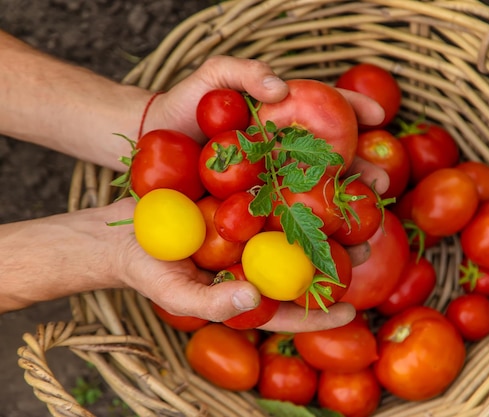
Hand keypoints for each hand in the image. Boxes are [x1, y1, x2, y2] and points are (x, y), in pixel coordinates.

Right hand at [118, 56, 388, 330]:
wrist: (118, 229)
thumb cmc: (147, 269)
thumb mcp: (176, 293)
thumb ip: (214, 304)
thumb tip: (255, 298)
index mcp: (251, 289)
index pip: (292, 308)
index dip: (322, 314)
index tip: (353, 310)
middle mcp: (259, 258)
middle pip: (305, 261)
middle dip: (339, 254)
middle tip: (369, 242)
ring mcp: (252, 227)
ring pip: (297, 222)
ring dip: (327, 210)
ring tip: (357, 198)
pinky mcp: (241, 197)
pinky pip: (272, 190)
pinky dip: (293, 181)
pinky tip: (316, 166)